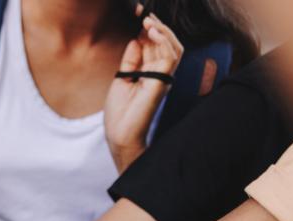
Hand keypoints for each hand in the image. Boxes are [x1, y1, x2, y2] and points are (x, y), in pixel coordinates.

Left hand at [104, 7, 183, 170]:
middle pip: (164, 42)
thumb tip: (135, 39)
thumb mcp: (122, 78)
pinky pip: (171, 56)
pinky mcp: (163, 81)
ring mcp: (163, 77)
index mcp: (149, 72)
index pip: (154, 44)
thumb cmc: (120, 113)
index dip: (148, 28)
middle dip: (155, 25)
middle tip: (143, 14)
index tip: (138, 14)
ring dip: (162, 30)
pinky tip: (151, 32)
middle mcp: (159, 73)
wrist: (120, 134)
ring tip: (148, 21)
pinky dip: (163, 41)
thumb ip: (131, 59)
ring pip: (173, 46)